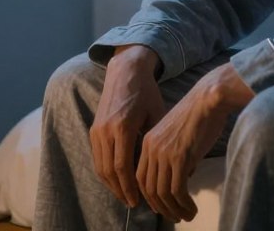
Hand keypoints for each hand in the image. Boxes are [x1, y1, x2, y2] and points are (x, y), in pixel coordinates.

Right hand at [90, 45, 164, 207]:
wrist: (125, 71)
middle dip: (120, 190)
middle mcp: (106, 130)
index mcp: (123, 127)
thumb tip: (178, 166)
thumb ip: (160, 141)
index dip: (130, 187)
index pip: (123, 167)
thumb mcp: (157, 114)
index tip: (139, 200)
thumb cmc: (147, 92)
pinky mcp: (94, 128)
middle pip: (109, 171)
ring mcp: (97, 129)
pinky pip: (97, 157)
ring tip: (125, 195)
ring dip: (111, 184)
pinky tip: (117, 179)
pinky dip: (105, 171)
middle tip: (133, 203)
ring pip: (100, 166)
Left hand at [136, 62, 254, 221]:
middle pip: (149, 189)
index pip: (141, 178)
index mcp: (148, 143)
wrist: (209, 99)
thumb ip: (173, 155)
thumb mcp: (176, 136)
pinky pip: (177, 190)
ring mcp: (164, 153)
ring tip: (187, 216)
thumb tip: (181, 178)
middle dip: (161, 208)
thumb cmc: (199, 114)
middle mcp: (151, 149)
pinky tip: (192, 209)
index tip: (162, 207)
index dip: (150, 197)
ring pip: (163, 193)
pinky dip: (184, 204)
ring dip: (174, 210)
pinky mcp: (179, 158)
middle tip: (175, 217)